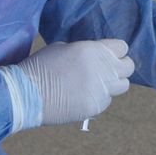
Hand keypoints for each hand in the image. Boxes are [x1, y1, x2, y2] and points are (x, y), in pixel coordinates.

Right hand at [10, 39, 134, 126]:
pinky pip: (106, 100)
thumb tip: (95, 57)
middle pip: (129, 67)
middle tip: (106, 71)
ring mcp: (101, 90)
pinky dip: (99, 98)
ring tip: (97, 85)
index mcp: (94, 50)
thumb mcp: (63, 48)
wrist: (26, 94)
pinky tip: (83, 96)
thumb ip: (85, 52)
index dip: (115, 51)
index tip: (108, 55)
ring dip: (113, 84)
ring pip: (123, 86)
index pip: (122, 47)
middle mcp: (103, 69)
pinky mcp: (96, 107)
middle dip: (119, 67)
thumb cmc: (40, 66)